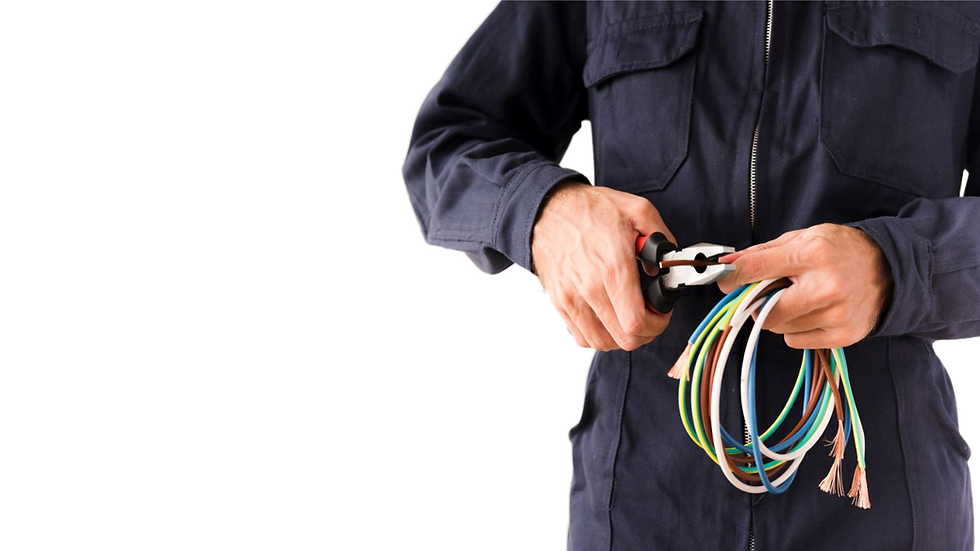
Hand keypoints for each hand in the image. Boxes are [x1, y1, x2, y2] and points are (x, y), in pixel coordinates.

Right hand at [531, 181, 673, 350]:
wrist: (549, 209)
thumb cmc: (590, 210)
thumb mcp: (638, 210)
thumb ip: (662, 239)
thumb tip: (668, 266)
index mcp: (612, 268)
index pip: (636, 322)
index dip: (656, 324)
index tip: (661, 312)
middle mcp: (588, 288)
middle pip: (623, 339)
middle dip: (644, 333)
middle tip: (649, 316)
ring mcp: (570, 299)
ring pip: (602, 343)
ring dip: (621, 337)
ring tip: (629, 319)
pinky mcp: (558, 303)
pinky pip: (581, 337)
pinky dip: (599, 336)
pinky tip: (608, 319)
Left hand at [716, 224, 893, 348]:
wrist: (889, 268)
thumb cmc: (839, 250)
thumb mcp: (803, 238)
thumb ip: (763, 252)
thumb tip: (727, 265)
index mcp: (813, 254)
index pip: (756, 269)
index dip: (732, 277)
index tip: (723, 279)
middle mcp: (826, 286)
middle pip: (764, 309)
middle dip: (756, 302)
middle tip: (765, 292)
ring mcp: (836, 314)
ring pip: (778, 327)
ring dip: (778, 315)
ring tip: (798, 297)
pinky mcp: (843, 335)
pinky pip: (795, 340)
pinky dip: (794, 328)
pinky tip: (811, 311)